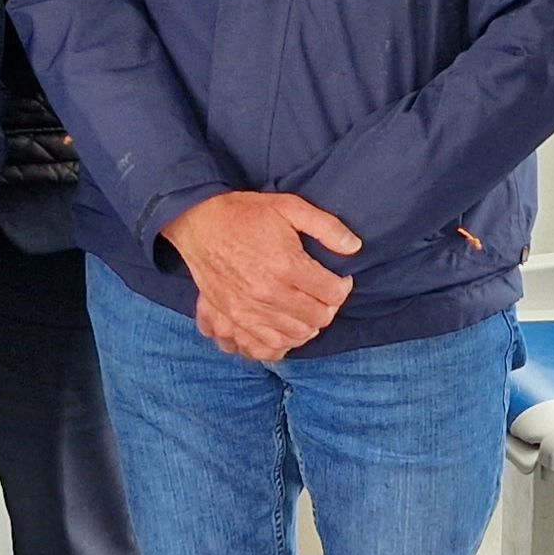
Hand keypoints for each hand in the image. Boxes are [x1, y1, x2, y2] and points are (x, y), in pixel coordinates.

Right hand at [162, 193, 359, 364]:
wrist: (199, 223)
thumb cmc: (245, 214)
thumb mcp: (289, 206)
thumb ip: (325, 226)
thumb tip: (354, 247)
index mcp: (286, 265)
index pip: (332, 294)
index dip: (342, 286)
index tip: (338, 279)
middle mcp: (268, 293)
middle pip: (317, 319)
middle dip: (328, 308)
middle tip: (324, 295)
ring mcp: (248, 311)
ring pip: (295, 336)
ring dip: (307, 326)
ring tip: (306, 309)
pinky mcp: (231, 320)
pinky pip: (263, 348)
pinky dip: (280, 344)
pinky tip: (284, 329)